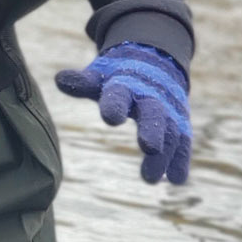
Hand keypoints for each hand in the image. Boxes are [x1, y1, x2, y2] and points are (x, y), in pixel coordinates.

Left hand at [54, 42, 191, 185]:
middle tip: (148, 147)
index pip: (119, 94)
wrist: (154, 62)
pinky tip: (176, 179)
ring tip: (150, 179)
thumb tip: (59, 79)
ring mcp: (168, 110)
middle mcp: (150, 97)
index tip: (111, 118)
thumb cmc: (117, 75)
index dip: (115, 104)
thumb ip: (82, 83)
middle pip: (153, 112)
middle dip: (152, 129)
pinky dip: (180, 160)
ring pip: (169, 131)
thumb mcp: (99, 76)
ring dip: (163, 155)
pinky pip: (182, 142)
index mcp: (125, 85)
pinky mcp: (180, 122)